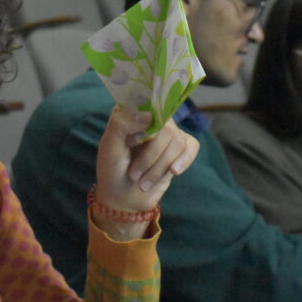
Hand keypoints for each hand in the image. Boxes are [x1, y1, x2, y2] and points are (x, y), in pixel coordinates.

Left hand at [93, 108, 197, 240]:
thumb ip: (121, 124)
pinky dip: (184, 161)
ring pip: (177, 141)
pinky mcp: (180, 147)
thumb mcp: (109, 147)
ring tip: (144, 182)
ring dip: (160, 167)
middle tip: (134, 174)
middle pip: (165, 128)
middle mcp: (152, 118)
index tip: (131, 144)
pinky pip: (192, 147)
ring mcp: (167, 132)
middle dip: (151, 156)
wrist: (124, 198)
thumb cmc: (112, 170)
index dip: (144, 126)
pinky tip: (173, 172)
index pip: (148, 103)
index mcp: (132, 111)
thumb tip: (148, 116)